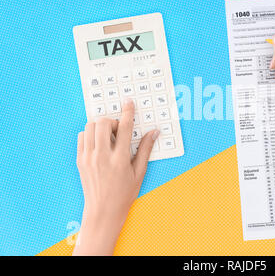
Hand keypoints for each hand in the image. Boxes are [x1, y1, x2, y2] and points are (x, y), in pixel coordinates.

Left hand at [74, 99, 158, 254]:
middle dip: (112, 121)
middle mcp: (102, 157)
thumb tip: (154, 132)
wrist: (103, 211)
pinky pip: (82, 137)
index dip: (127, 112)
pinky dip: (90, 134)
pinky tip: (99, 143)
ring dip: (100, 126)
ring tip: (109, 137)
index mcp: (120, 159)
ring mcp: (88, 158)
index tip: (128, 102)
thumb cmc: (124, 194)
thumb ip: (145, 150)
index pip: (124, 128)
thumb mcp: (139, 172)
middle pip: (103, 123)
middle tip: (118, 130)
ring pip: (90, 127)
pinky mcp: (80, 161)